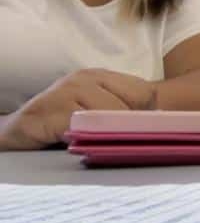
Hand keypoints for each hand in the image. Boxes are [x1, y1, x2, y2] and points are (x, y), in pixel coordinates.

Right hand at [0, 69, 155, 149]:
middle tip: (121, 144)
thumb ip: (121, 115)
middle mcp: (85, 78)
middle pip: (132, 104)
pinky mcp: (50, 109)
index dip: (150, 116)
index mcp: (101, 76)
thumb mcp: (95, 114)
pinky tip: (79, 145)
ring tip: (98, 145)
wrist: (16, 131)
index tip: (147, 134)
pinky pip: (83, 125)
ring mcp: (67, 90)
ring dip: (109, 135)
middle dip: (131, 128)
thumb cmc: (59, 126)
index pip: (145, 92)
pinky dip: (87, 139)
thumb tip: (161, 125)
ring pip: (110, 115)